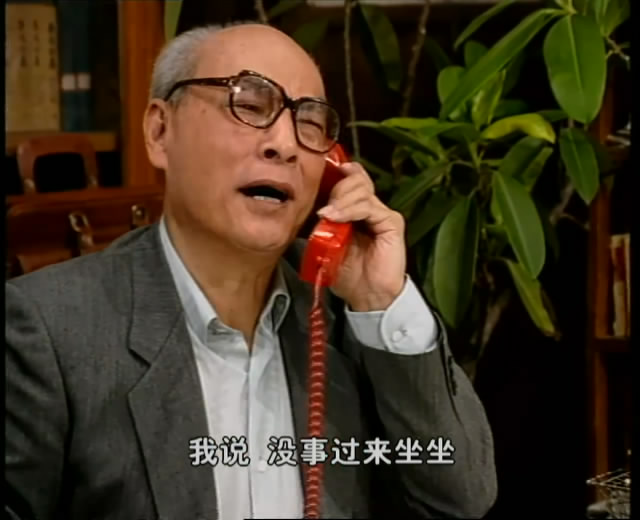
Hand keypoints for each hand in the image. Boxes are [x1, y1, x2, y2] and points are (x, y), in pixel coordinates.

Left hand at [316, 162, 405, 310]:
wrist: (367, 297)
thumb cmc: (348, 274)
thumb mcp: (325, 243)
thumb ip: (319, 222)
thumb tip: (301, 204)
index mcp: (356, 209)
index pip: (349, 178)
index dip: (333, 174)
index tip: (314, 179)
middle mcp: (372, 207)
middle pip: (355, 179)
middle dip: (334, 188)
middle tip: (321, 207)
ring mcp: (382, 213)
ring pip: (360, 189)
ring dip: (339, 199)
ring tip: (326, 215)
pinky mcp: (391, 223)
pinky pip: (369, 207)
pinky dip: (349, 209)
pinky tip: (335, 217)